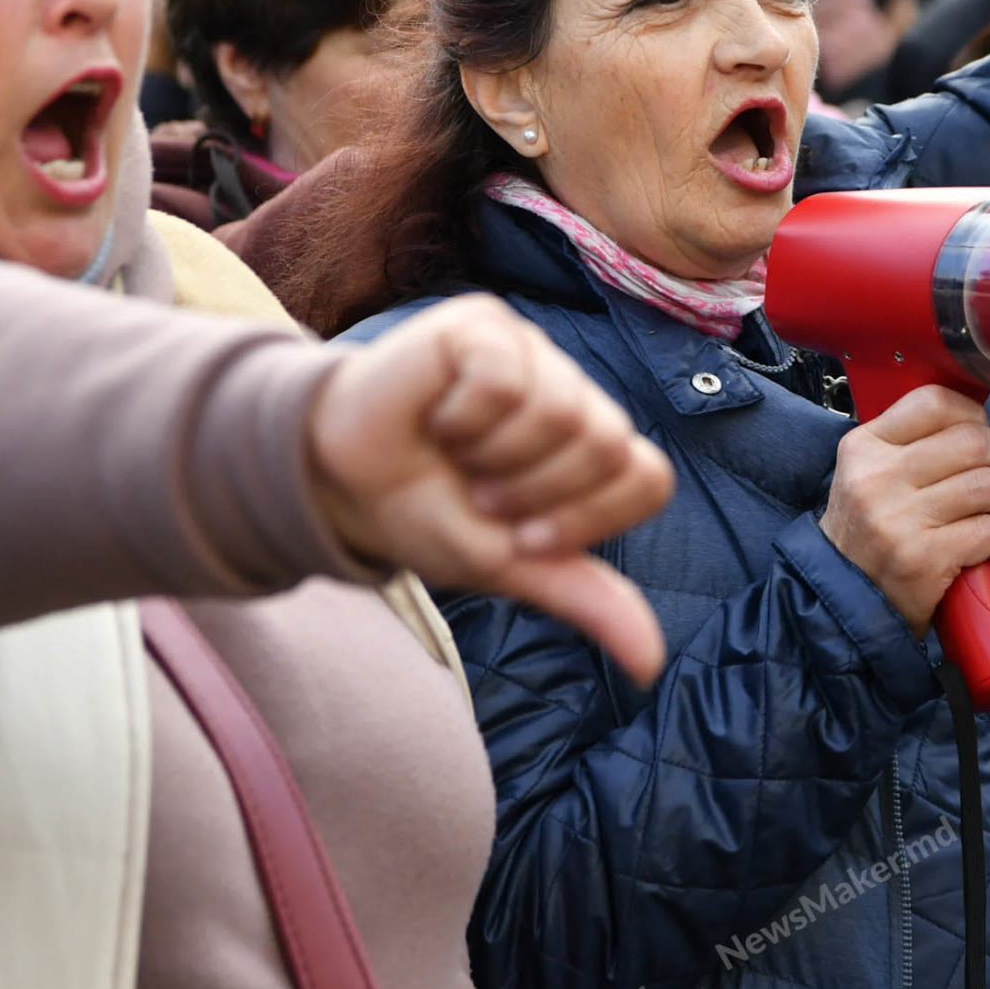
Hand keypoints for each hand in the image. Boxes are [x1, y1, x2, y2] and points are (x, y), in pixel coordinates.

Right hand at [306, 294, 673, 681]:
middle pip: (608, 444)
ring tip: (454, 454)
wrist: (339, 484)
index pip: (646, 478)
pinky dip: (464, 417)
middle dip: (535, 491)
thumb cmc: (427, 515)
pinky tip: (436, 417)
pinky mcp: (485, 324)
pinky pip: (504, 377)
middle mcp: (573, 393)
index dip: (587, 517)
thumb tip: (651, 664)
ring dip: (493, 456)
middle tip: (480, 493)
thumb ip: (583, 596)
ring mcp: (533, 353)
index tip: (523, 536)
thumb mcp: (507, 565)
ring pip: (561, 408)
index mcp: (591, 448)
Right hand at [819, 386, 989, 636]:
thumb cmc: (867, 537)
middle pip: (973, 442)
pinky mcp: (925, 558)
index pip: (933, 402)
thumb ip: (906, 446)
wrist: (842, 604)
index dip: (974, 414)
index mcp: (865, 447)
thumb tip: (973, 424)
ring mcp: (900, 519)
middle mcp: (879, 477)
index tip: (984, 435)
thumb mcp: (866, 477)